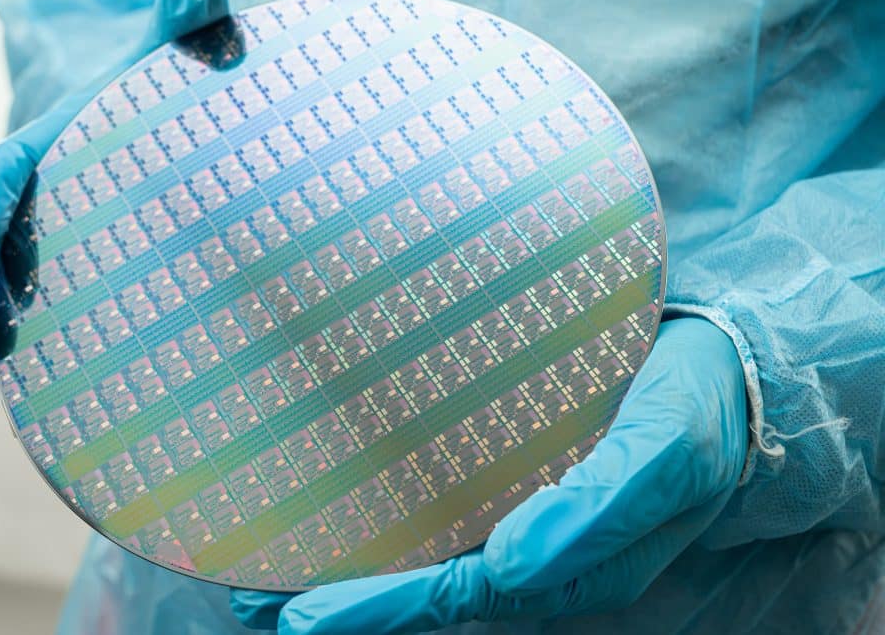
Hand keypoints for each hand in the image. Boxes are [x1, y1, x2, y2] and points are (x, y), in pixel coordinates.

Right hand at [0, 0, 227, 375]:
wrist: (157, 132)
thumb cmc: (162, 95)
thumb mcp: (173, 57)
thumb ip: (186, 20)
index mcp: (53, 145)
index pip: (7, 170)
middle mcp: (37, 200)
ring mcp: (47, 244)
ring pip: (3, 285)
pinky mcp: (71, 281)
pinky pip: (39, 315)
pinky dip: (23, 346)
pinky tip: (12, 378)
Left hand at [230, 317, 748, 632]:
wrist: (725, 368)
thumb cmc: (699, 408)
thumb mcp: (665, 451)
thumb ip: (601, 506)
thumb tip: (514, 564)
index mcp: (571, 560)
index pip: (460, 597)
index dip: (382, 610)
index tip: (304, 614)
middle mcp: (538, 549)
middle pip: (428, 588)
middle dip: (345, 600)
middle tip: (254, 598)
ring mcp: (525, 512)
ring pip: (428, 554)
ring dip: (352, 561)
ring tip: (265, 562)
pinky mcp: (518, 469)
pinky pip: (444, 504)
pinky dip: (386, 512)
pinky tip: (338, 496)